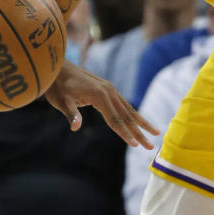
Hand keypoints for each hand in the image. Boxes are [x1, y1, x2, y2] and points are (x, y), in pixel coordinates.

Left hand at [45, 61, 159, 148]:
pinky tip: (139, 121)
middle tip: (150, 147)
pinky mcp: (108, 89)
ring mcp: (110, 89)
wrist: (57, 68)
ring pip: (128, 109)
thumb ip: (71, 113)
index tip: (135, 146)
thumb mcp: (61, 101)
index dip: (124, 134)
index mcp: (99, 95)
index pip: (114, 120)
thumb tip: (75, 127)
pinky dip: (133, 114)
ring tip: (155, 133)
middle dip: (139, 132)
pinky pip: (123, 104)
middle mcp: (108, 91)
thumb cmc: (58, 86)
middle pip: (126, 116)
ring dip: (141, 123)